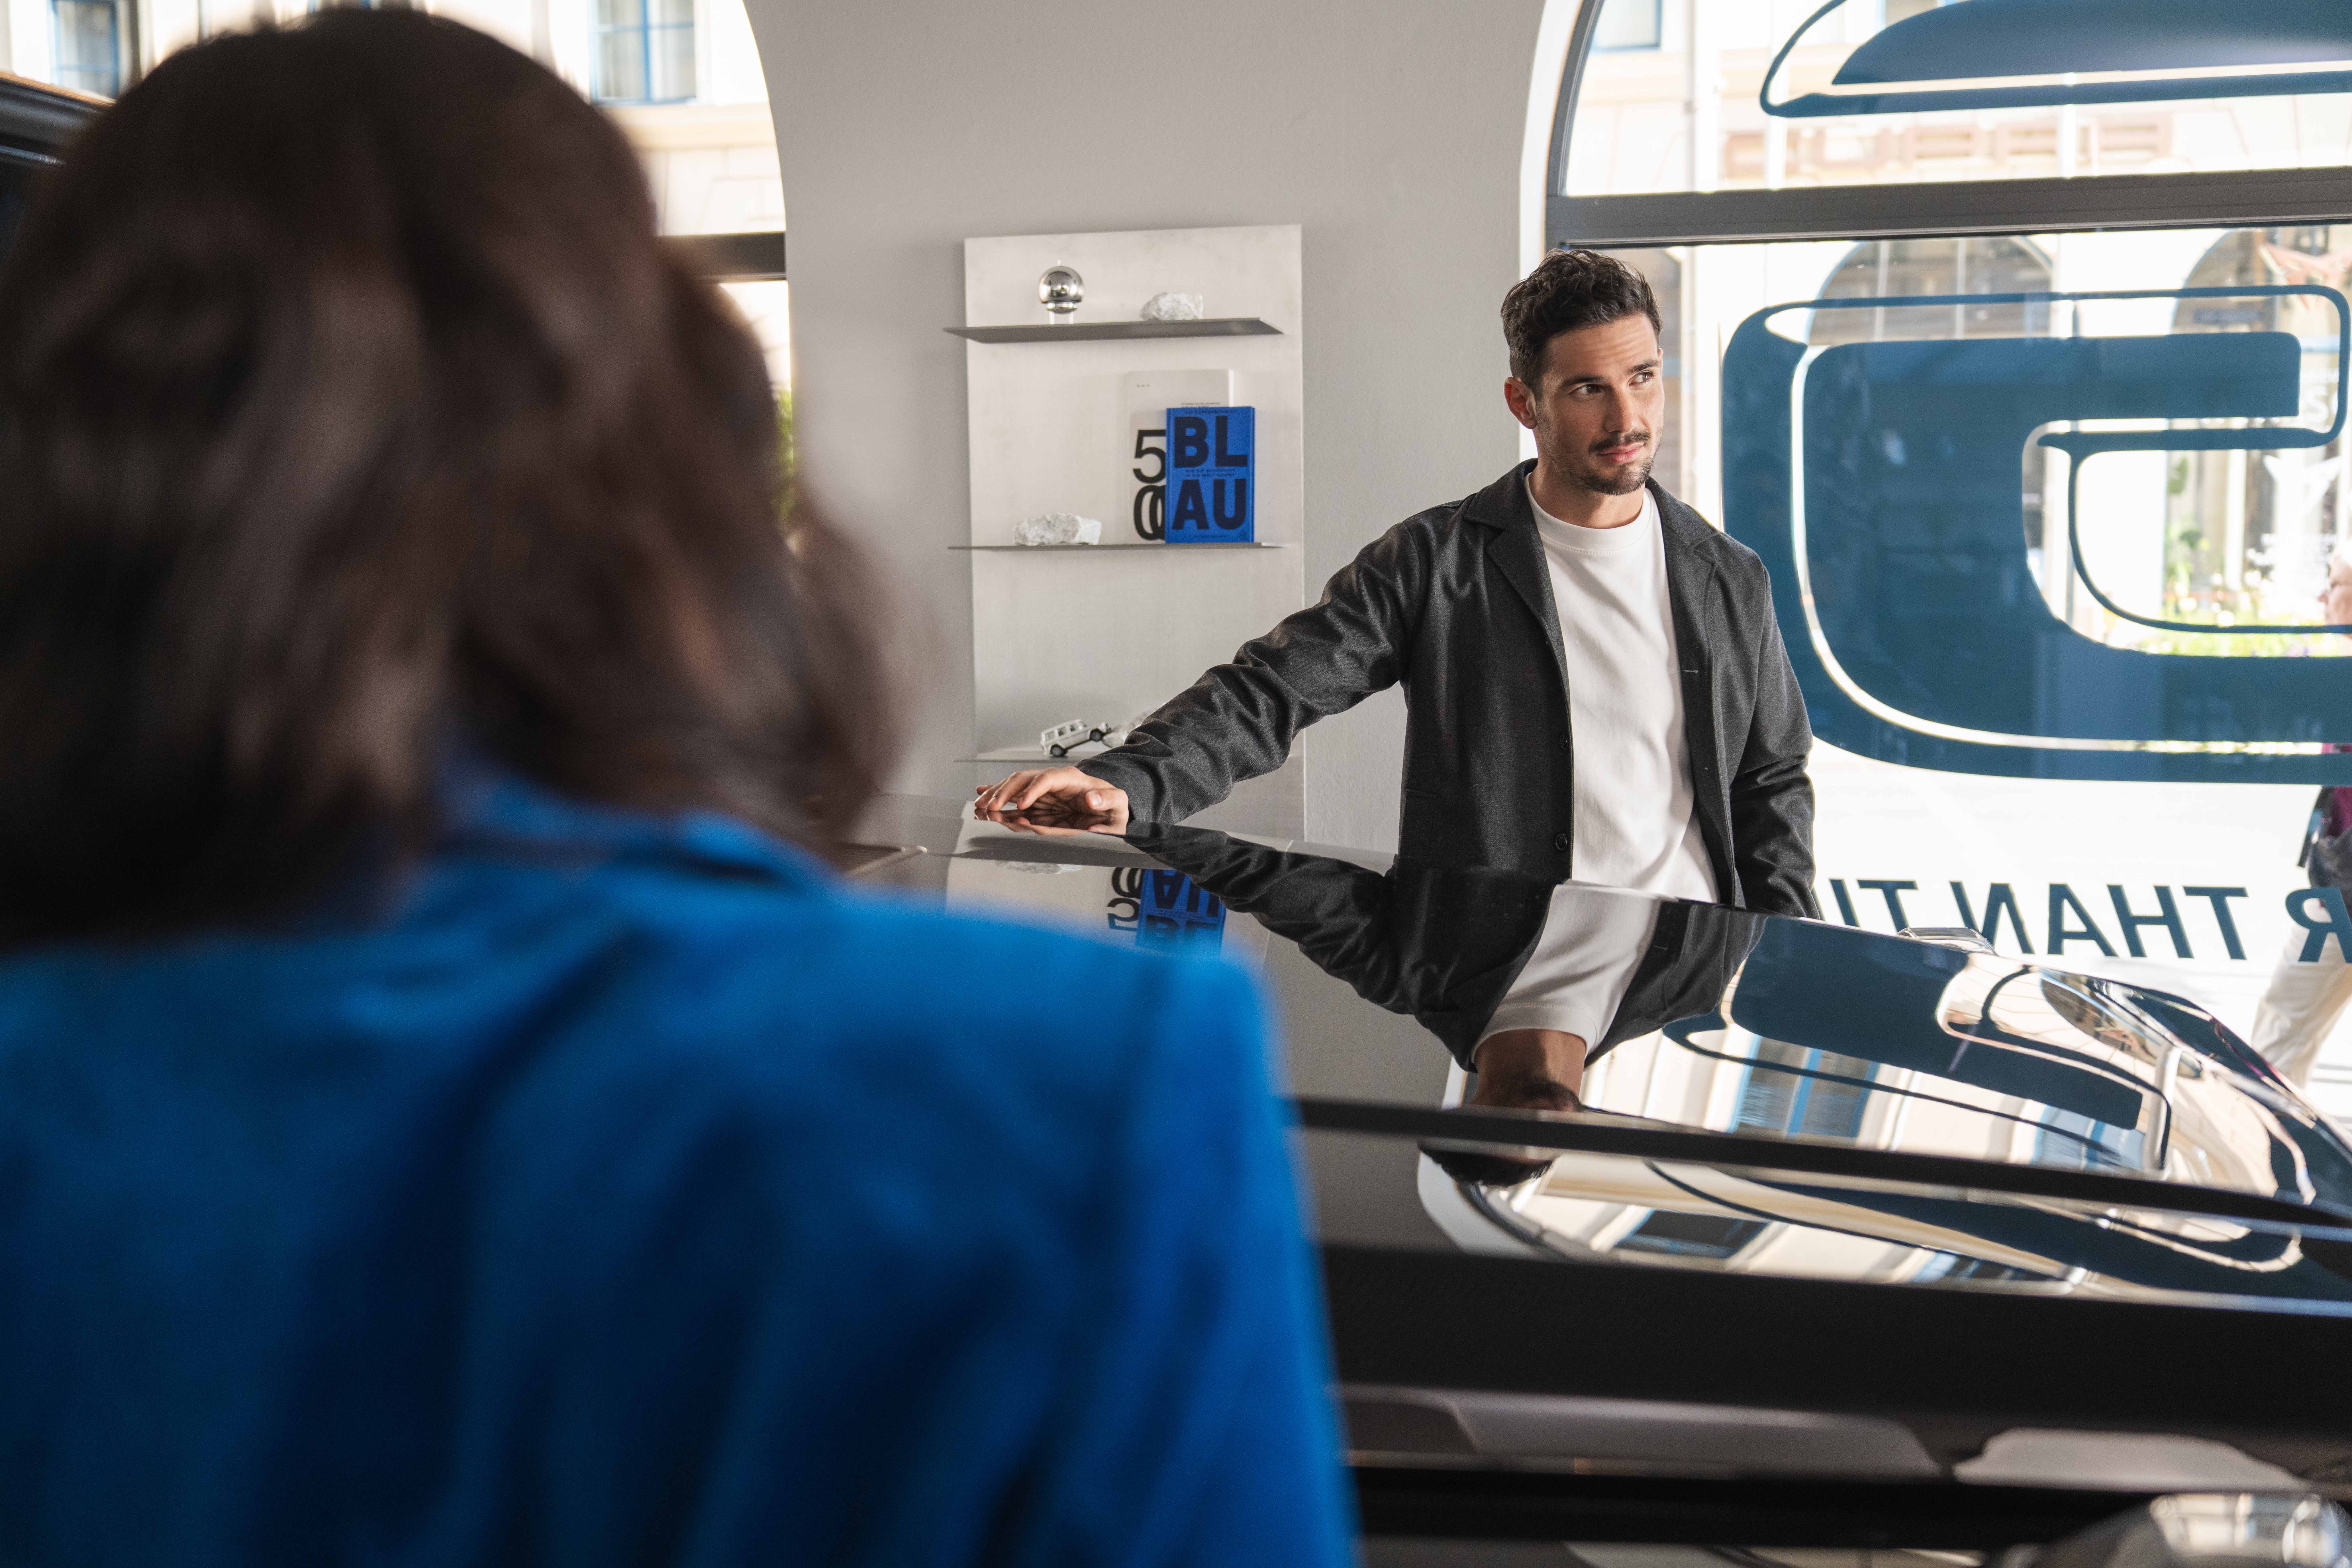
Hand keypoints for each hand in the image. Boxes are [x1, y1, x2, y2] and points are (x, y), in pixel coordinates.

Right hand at [974, 766, 1128, 818]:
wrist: (1109, 809)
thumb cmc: (1113, 805)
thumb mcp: (1118, 803)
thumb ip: (1108, 799)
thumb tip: (1091, 799)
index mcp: (1072, 779)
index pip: (1048, 778)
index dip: (1034, 790)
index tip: (1024, 804)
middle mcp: (1053, 782)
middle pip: (1024, 779)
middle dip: (1005, 791)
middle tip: (991, 806)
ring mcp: (1043, 792)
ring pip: (1014, 787)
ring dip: (996, 795)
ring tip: (980, 805)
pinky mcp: (1037, 802)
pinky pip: (1014, 798)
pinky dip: (998, 797)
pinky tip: (981, 796)